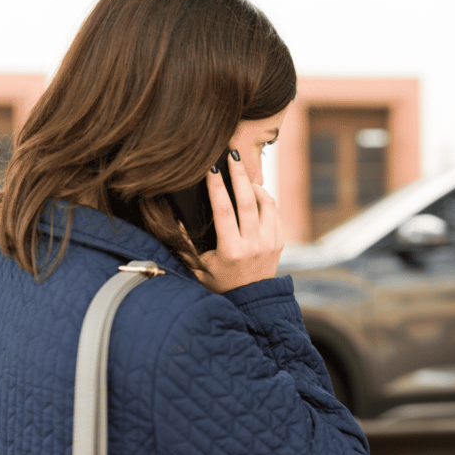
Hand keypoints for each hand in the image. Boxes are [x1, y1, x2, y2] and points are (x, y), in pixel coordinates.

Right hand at [193, 152, 283, 292]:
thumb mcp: (199, 267)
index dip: (217, 186)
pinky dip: (265, 198)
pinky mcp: (279, 241)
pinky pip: (274, 212)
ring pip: (266, 203)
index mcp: (231, 250)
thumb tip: (176, 219)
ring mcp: (269, 242)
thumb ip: (186, 245)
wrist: (252, 301)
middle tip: (233, 154)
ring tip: (243, 175)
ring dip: (254, 185)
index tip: (211, 167)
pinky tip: (254, 192)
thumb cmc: (221, 283)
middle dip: (239, 174)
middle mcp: (253, 244)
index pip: (223, 210)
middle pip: (248, 200)